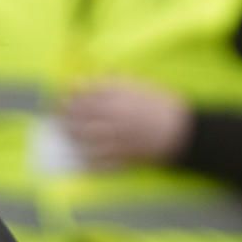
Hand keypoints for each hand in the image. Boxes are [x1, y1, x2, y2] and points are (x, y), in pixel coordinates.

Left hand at [61, 84, 192, 168]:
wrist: (184, 131)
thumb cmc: (162, 105)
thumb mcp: (141, 85)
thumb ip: (115, 82)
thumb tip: (89, 81)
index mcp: (122, 96)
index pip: (87, 93)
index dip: (71, 94)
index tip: (63, 94)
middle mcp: (117, 116)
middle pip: (82, 115)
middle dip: (65, 115)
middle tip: (57, 115)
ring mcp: (119, 138)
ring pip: (86, 138)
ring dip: (72, 135)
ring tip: (65, 133)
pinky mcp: (124, 157)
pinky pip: (100, 160)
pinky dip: (87, 159)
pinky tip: (80, 156)